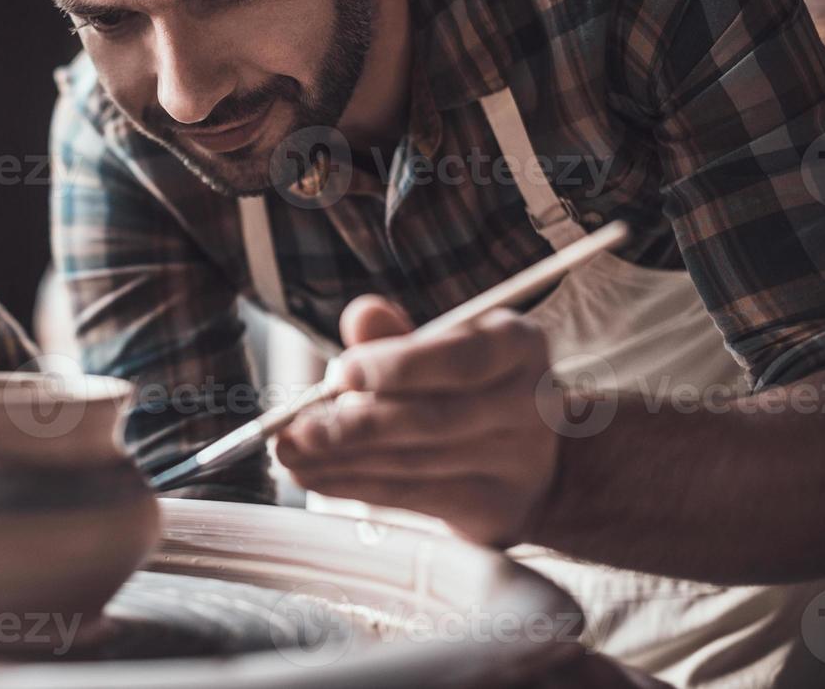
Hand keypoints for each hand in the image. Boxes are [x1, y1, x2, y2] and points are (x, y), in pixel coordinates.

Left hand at [274, 295, 559, 546]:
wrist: (534, 460)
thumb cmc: (466, 386)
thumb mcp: (440, 347)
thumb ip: (397, 335)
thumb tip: (362, 316)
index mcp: (518, 345)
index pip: (461, 358)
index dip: (399, 367)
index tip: (341, 373)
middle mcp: (529, 404)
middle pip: (434, 418)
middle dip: (355, 424)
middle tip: (297, 427)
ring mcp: (518, 462)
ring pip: (415, 462)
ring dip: (342, 459)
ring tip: (290, 452)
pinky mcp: (494, 507)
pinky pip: (412, 496)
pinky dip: (355, 485)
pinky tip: (315, 475)